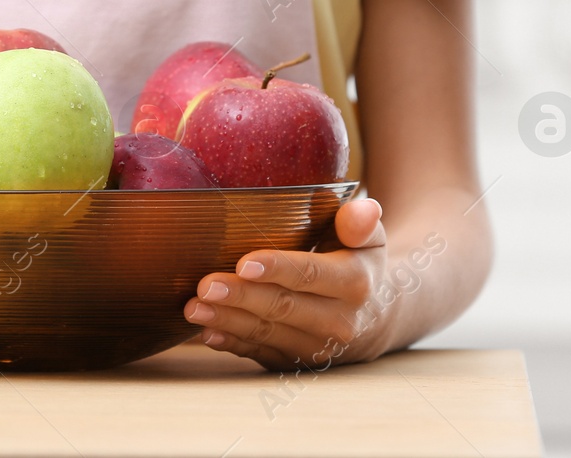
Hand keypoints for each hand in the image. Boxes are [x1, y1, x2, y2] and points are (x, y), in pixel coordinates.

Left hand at [185, 198, 388, 369]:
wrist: (376, 318)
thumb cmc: (360, 263)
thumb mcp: (370, 238)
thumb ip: (360, 222)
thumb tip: (364, 209)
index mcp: (354, 284)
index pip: (311, 275)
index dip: (277, 269)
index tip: (244, 263)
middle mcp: (338, 322)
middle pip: (283, 307)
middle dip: (241, 297)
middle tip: (205, 285)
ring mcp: (316, 347)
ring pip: (266, 333)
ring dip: (228, 321)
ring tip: (194, 307)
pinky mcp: (296, 362)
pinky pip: (261, 353)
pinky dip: (233, 344)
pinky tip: (208, 333)